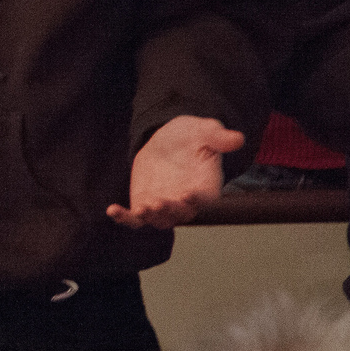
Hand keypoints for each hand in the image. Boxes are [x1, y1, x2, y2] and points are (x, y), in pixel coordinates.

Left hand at [106, 113, 244, 229]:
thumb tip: (237, 138)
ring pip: (159, 220)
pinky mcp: (144, 203)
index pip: (206, 198)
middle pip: (181, 214)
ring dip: (150, 217)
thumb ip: (219, 137)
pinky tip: (112, 210)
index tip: (188, 193)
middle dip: (170, 210)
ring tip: (140, 209)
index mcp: (206, 186)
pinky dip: (124, 218)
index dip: (198, 198)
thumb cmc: (192, 136)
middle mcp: (186, 201)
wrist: (169, 140)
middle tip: (159, 202)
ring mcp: (164, 205)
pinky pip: (135, 218)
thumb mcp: (205, 130)